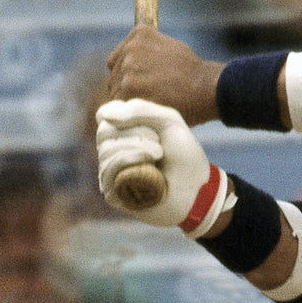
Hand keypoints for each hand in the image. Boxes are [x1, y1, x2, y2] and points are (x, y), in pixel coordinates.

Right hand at [96, 99, 231, 235]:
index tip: (149, 123)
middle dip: (136, 132)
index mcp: (123, 134)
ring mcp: (111, 173)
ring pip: (107, 150)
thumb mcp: (168, 121)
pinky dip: (130, 162)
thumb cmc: (184, 154)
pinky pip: (109, 170)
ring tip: (159, 156)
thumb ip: (139, 109)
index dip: (123, 114)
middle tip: (159, 143)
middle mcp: (113, 153)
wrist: (198, 188)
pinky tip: (150, 169)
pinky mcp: (113, 193)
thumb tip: (103, 116)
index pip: (104, 115)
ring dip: (138, 148)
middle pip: (104, 131)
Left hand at [106, 27, 224, 125]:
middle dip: (128, 88)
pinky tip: (146, 113)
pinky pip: (118, 106)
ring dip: (128, 101)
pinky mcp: (128, 88)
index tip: (142, 84)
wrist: (207, 88)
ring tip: (151, 105)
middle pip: (114, 76)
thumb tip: (136, 64)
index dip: (128, 74)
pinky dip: (129, 113)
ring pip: (115, 92)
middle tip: (150, 97)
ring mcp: (128, 68)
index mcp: (139, 34)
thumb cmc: (194, 73)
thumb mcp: (170, 47)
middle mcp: (130, 48)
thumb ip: (149, 51)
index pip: (118, 59)